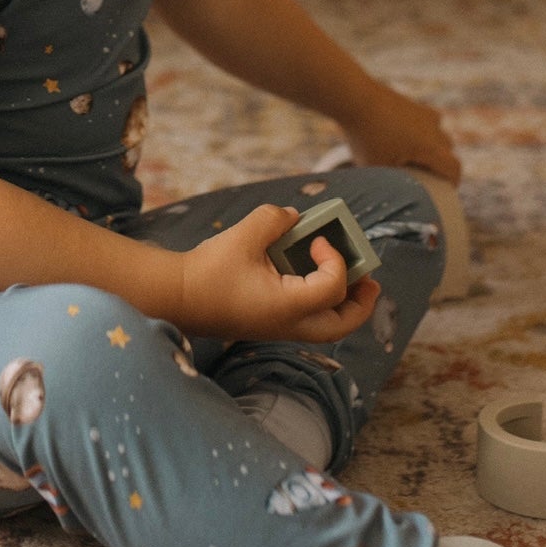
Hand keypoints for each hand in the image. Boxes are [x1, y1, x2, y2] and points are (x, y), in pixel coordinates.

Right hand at [178, 204, 381, 342]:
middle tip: (369, 278)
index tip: (317, 239)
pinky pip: (307, 320)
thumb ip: (274, 219)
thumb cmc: (208, 270)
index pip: (333, 287)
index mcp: (287, 306)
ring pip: (327, 327)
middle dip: (362, 302)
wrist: (176, 298)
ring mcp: (278, 328)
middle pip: (343, 325)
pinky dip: (320, 301)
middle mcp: (289, 324)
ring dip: (343, 304)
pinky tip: (310, 275)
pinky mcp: (268, 324)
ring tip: (349, 278)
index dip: (335, 259)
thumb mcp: (243, 235)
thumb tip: (293, 218)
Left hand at [341, 78, 461, 183]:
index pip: (454, 168)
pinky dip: (420, 132)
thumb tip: (391, 192)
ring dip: (432, 147)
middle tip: (426, 177)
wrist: (355, 97)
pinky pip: (425, 121)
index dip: (453, 182)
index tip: (446, 191)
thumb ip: (390, 180)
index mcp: (430, 148)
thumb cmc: (366, 137)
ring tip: (413, 157)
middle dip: (440, 165)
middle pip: (447, 151)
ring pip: (438, 134)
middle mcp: (434, 129)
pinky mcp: (411, 103)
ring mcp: (424, 113)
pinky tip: (402, 138)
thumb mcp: (377, 168)